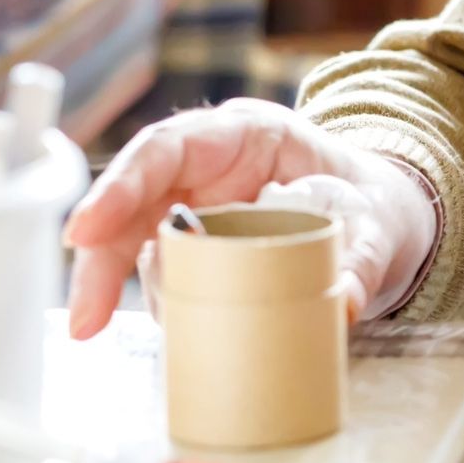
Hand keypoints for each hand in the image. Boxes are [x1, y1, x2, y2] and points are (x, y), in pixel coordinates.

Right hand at [62, 99, 437, 339]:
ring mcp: (196, 204)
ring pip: (134, 237)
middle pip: (136, 199)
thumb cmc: (368, 204)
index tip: (86, 231)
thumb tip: (342, 303)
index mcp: (248, 134)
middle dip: (101, 255)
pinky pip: (161, 269)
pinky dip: (154, 300)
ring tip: (102, 327)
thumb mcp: (376, 225)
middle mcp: (209, 167)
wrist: (377, 221)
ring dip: (113, 284)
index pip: (167, 148)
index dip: (120, 187)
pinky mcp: (196, 245)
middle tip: (86, 315)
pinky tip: (157, 328)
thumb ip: (362, 259)